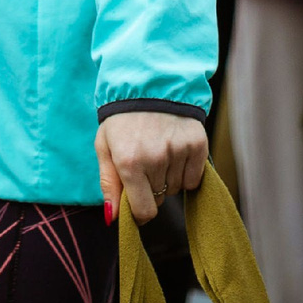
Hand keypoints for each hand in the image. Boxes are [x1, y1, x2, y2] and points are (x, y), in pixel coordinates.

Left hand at [96, 110, 208, 225]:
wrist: (149, 84)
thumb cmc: (122, 119)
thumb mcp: (105, 147)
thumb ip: (109, 184)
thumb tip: (112, 218)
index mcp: (128, 162)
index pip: (144, 210)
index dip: (140, 212)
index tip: (138, 203)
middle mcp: (155, 158)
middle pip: (160, 199)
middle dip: (151, 188)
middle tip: (145, 163)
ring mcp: (178, 151)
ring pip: (176, 188)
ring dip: (168, 178)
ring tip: (159, 152)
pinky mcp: (197, 144)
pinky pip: (194, 179)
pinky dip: (186, 172)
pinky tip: (174, 152)